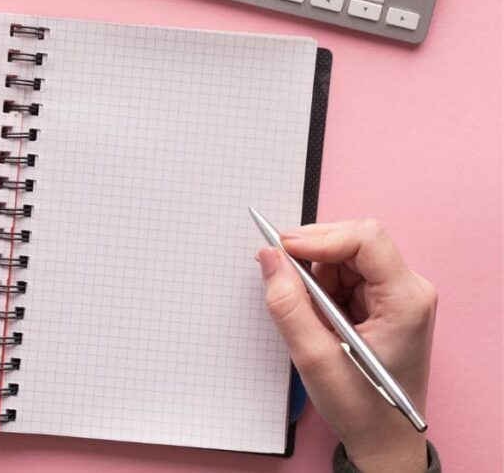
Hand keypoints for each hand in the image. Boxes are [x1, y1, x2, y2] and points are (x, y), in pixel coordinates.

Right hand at [258, 220, 436, 472]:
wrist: (383, 438)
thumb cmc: (361, 407)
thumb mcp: (314, 358)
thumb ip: (288, 304)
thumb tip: (269, 257)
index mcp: (406, 301)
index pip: (366, 239)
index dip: (320, 237)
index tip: (282, 248)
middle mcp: (408, 289)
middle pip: (353, 242)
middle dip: (312, 255)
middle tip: (280, 277)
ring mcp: (397, 294)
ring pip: (344, 256)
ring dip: (315, 275)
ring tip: (309, 315)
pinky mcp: (383, 300)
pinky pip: (344, 273)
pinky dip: (320, 287)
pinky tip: (318, 317)